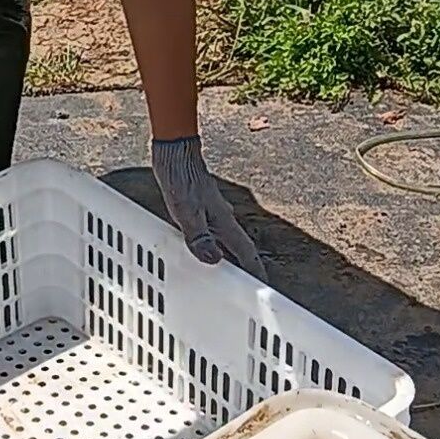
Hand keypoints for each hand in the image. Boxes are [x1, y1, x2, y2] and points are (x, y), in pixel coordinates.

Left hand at [151, 136, 266, 280]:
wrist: (175, 152)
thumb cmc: (181, 178)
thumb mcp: (186, 212)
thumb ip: (198, 237)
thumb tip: (213, 259)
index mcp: (223, 222)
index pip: (245, 252)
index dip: (255, 270)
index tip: (264, 285)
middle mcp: (222, 219)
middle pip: (239, 249)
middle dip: (247, 268)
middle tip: (249, 286)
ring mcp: (213, 213)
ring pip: (227, 241)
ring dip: (231, 257)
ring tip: (229, 274)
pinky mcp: (202, 208)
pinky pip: (213, 233)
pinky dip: (214, 246)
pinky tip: (206, 248)